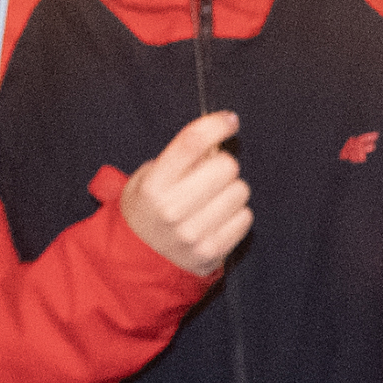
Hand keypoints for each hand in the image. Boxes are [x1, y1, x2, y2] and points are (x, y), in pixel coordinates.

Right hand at [121, 110, 252, 276]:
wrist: (137, 262)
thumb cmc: (147, 211)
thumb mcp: (147, 178)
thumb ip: (179, 157)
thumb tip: (217, 140)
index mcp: (153, 185)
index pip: (192, 142)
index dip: (216, 125)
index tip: (229, 121)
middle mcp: (172, 209)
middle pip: (226, 165)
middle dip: (221, 165)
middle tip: (209, 176)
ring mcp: (193, 233)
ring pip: (240, 191)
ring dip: (230, 191)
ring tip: (211, 201)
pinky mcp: (212, 251)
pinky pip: (245, 217)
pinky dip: (236, 215)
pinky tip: (217, 219)